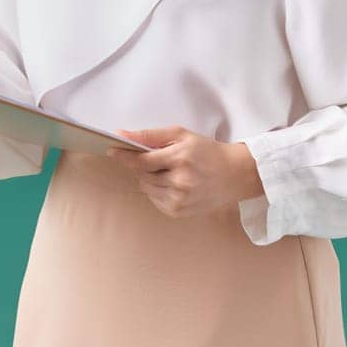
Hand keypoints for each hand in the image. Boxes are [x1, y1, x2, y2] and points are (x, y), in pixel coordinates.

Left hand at [105, 125, 265, 219]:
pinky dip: (157, 191)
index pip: (142, 160)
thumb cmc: (207, 151)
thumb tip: (123, 135)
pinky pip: (155, 200)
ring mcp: (180, 199)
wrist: (234, 175)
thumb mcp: (181, 135)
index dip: (125, 156)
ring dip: (149, 179)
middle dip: (142, 167)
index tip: (112, 151)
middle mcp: (180, 181)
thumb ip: (151, 135)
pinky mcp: (179, 211)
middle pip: (143, 175)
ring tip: (166, 171)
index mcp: (180, 158)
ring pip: (147, 188)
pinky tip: (172, 183)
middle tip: (154, 159)